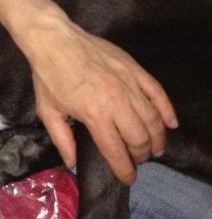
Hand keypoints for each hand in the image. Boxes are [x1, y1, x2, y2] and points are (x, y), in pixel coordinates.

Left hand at [29, 21, 177, 183]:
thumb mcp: (47, 112)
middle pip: (140, 138)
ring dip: (157, 138)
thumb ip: (62, 140)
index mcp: (95, 115)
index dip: (124, 169)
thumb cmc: (48, 77)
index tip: (128, 178)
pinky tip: (170, 124)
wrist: (54, 41)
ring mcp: (129, 84)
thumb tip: (73, 163)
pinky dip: (167, 111)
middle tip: (137, 159)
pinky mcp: (135, 70)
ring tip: (154, 148)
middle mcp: (117, 102)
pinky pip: (158, 93)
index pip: (117, 151)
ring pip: (153, 119)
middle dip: (141, 155)